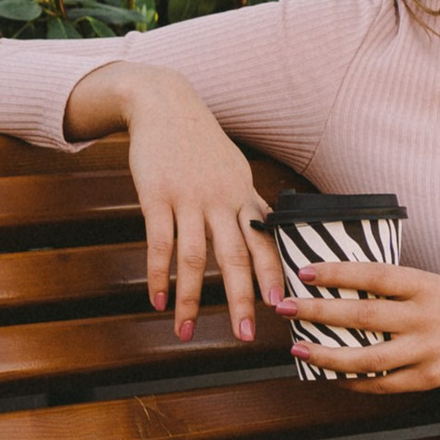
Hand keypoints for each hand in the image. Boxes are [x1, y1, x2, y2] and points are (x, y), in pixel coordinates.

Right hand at [63, 63, 282, 342]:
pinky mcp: (156, 196)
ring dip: (190, 299)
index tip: (283, 305)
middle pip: (235, 257)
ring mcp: (188, 198)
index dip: (275, 274)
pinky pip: (159, 242)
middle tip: (245, 336)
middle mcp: (222, 200)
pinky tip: (157, 300)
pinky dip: (158, 274)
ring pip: (193, 257)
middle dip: (241, 299)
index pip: (265, 241)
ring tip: (185, 332)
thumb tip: (268, 233)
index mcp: (243, 196)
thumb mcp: (233, 170)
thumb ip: (247, 204)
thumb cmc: (201, 142)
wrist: (165, 103)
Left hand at [286, 264, 439, 401]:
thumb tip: (345, 287)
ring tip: (299, 350)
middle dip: (319, 313)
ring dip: (328, 356)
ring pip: (368, 359)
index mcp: (426, 286)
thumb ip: (399, 288)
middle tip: (286, 308)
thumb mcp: (435, 282)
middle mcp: (426, 318)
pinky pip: (385, 384)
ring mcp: (428, 350)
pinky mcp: (431, 378)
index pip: (374, 276)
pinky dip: (356, 382)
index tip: (305, 272)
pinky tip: (334, 376)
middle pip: (363, 317)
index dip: (338, 274)